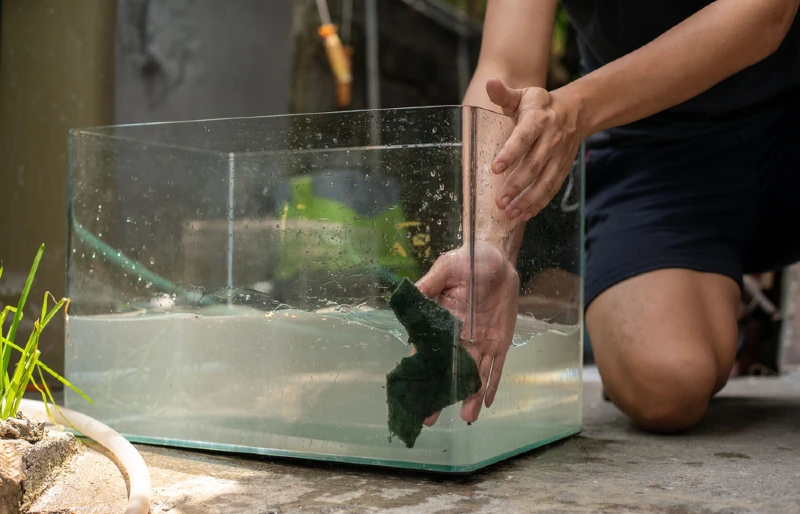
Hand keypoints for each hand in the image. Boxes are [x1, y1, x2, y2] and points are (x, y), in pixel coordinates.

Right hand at [414, 242, 518, 424]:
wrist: (497, 259)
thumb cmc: (467, 261)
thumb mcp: (445, 269)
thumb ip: (429, 284)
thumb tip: (411, 295)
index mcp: (442, 322)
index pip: (430, 351)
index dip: (423, 371)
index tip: (414, 391)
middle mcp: (460, 337)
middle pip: (450, 370)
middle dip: (442, 393)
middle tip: (430, 418)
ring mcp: (481, 342)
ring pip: (474, 374)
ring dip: (470, 395)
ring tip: (466, 417)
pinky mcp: (500, 342)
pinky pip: (497, 367)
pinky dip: (492, 384)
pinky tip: (487, 402)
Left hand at [487, 78, 582, 220]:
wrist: (575, 111)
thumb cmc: (539, 105)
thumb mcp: (523, 95)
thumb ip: (504, 94)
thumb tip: (490, 83)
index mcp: (538, 120)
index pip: (523, 138)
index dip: (510, 153)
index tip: (494, 168)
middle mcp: (551, 140)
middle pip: (533, 166)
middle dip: (516, 186)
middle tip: (499, 201)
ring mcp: (558, 157)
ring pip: (544, 182)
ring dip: (527, 200)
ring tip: (509, 213)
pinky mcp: (562, 168)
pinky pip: (552, 189)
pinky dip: (539, 204)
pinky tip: (524, 214)